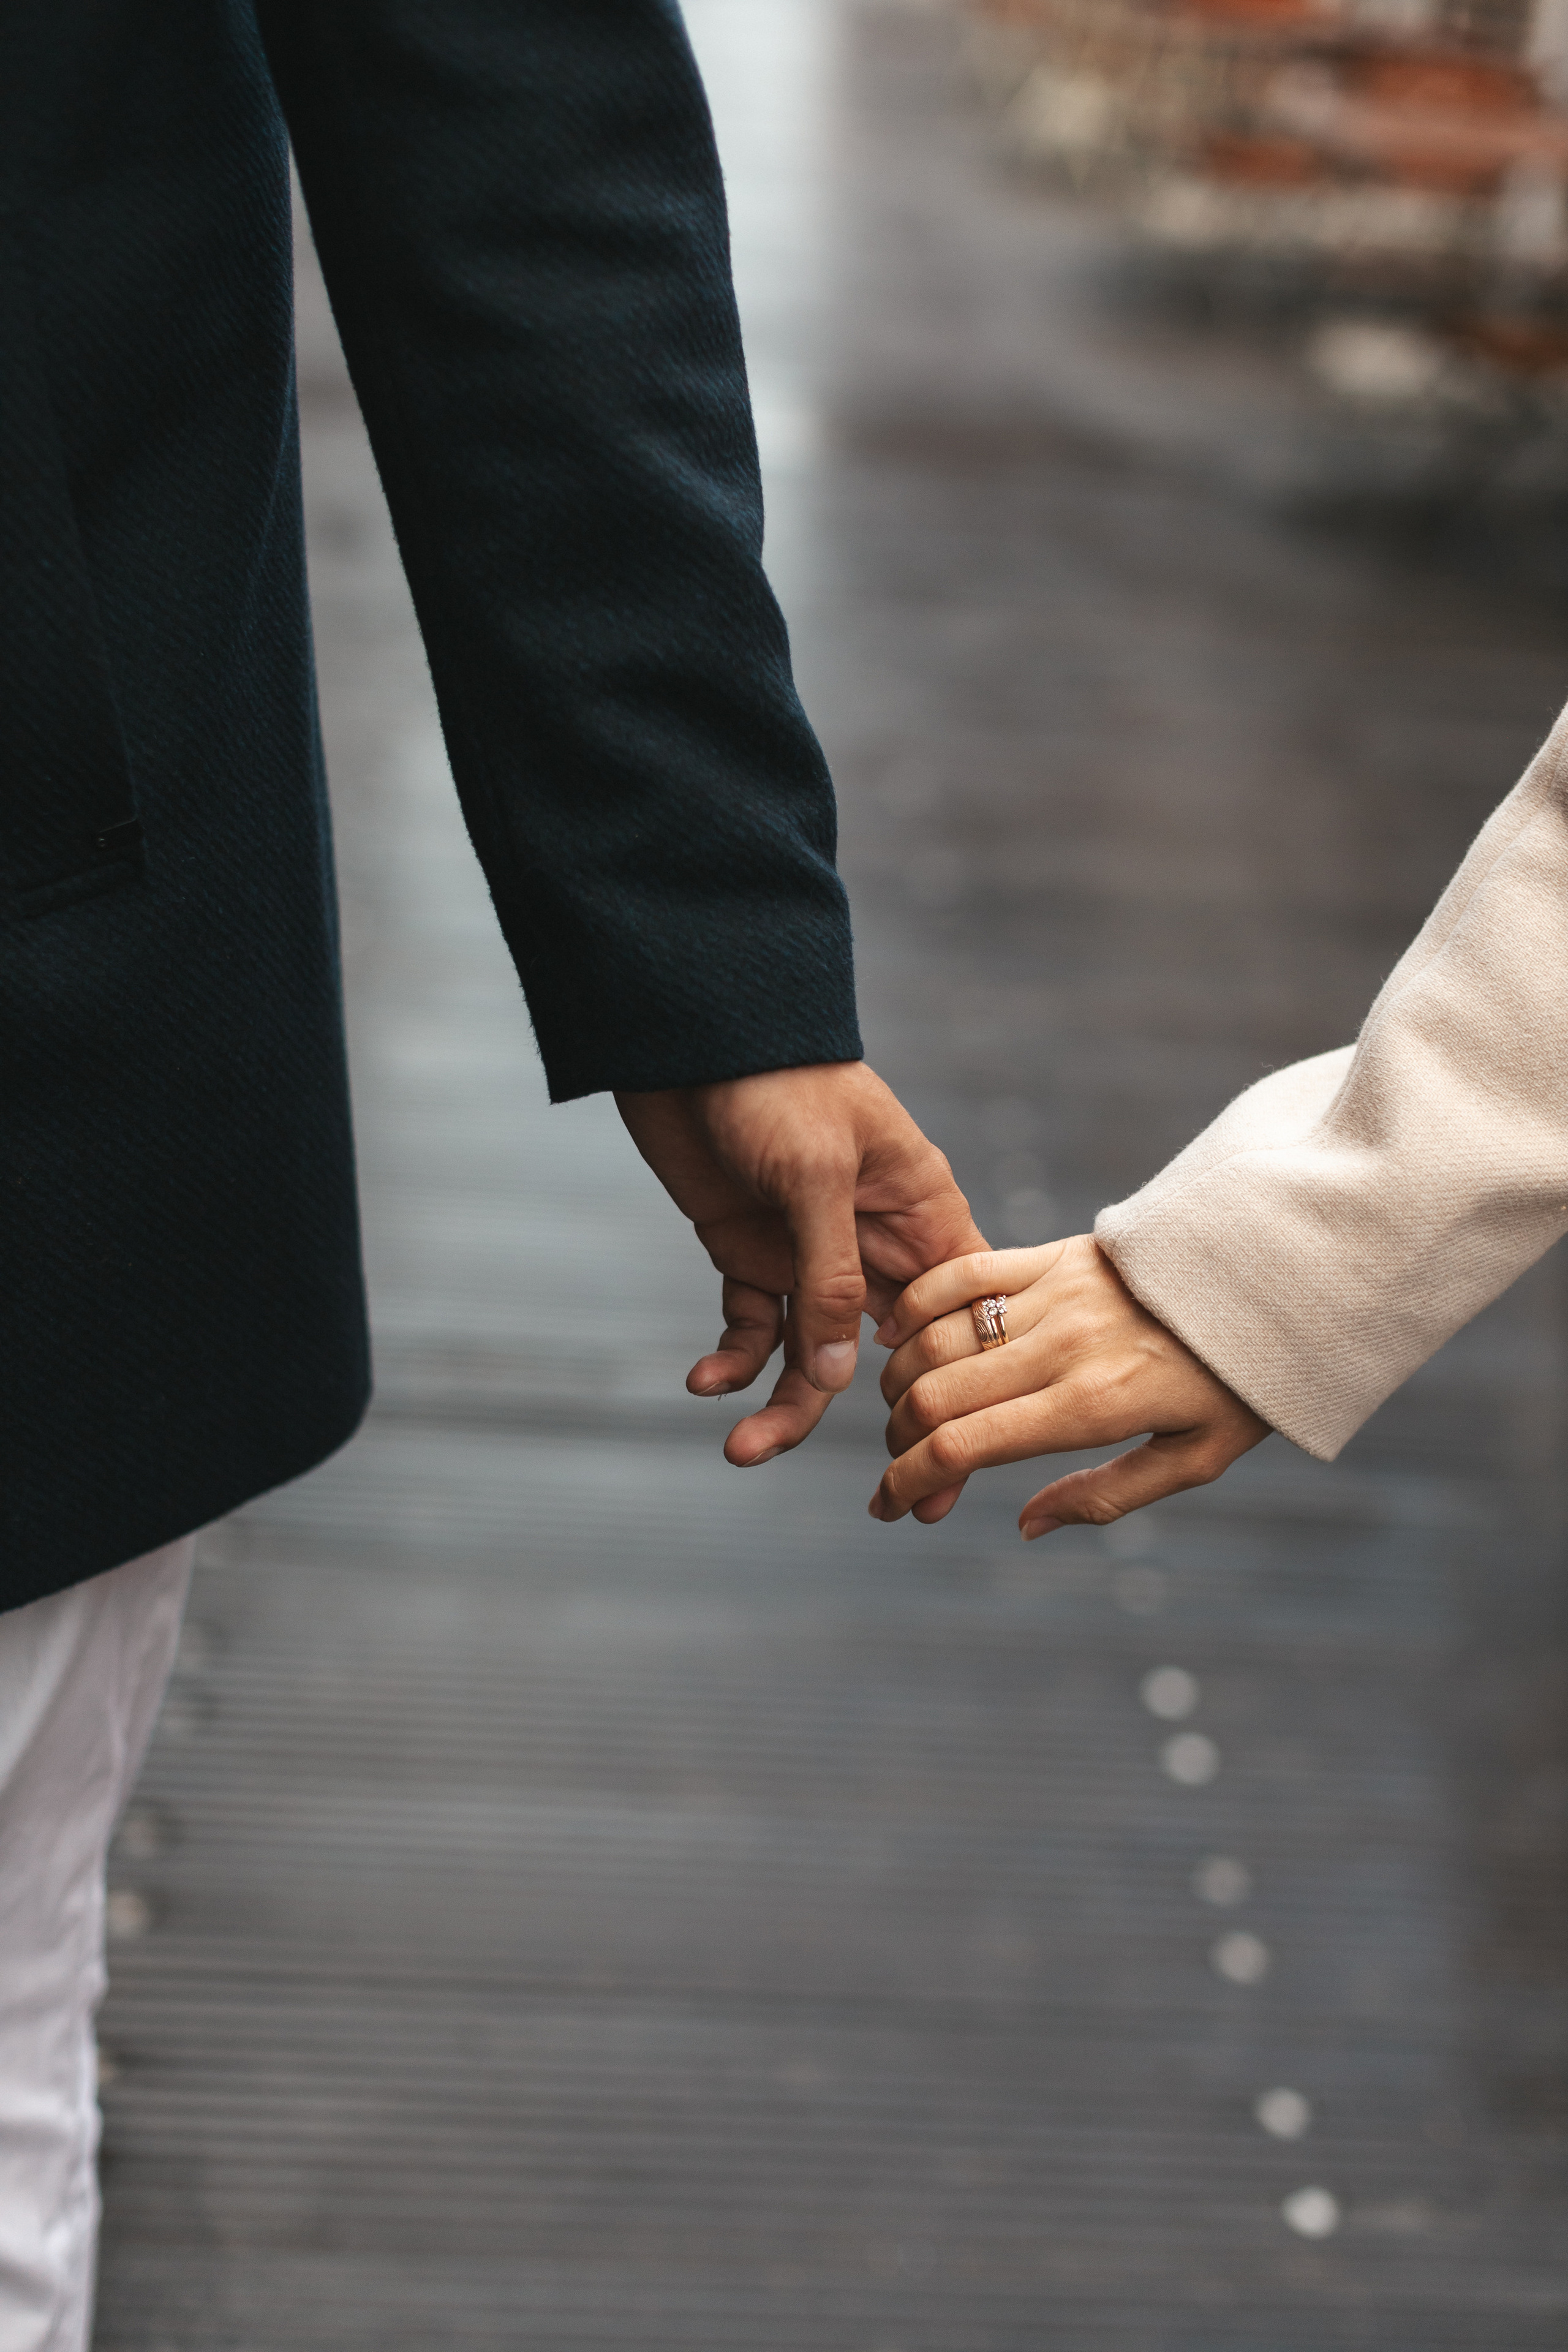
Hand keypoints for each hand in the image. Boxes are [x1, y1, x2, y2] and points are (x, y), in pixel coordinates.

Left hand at [616, 1061, 985, 1466]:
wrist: (685, 1035)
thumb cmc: (773, 1079)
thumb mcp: (814, 1175)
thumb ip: (831, 1277)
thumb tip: (837, 1377)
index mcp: (921, 1212)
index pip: (960, 1315)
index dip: (961, 1391)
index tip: (956, 1469)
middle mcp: (875, 1240)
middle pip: (891, 1352)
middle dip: (885, 1424)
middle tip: (892, 1506)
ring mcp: (812, 1249)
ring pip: (813, 1351)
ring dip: (782, 1403)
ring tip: (742, 1451)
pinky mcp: (751, 1250)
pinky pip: (753, 1324)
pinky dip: (732, 1358)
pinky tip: (705, 1383)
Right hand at [869, 1233, 1267, 1532]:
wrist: (1276, 1277)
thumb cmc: (1238, 1381)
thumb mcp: (1193, 1460)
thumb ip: (1105, 1497)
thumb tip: (1024, 1524)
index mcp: (1092, 1405)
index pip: (964, 1448)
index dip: (908, 1483)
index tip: (888, 1508)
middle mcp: (1061, 1346)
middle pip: (934, 1397)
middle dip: (896, 1444)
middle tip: (897, 1468)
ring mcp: (1052, 1293)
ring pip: (935, 1339)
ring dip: (899, 1383)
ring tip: (902, 1415)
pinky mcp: (1052, 1253)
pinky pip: (959, 1274)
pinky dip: (915, 1308)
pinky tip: (901, 1339)